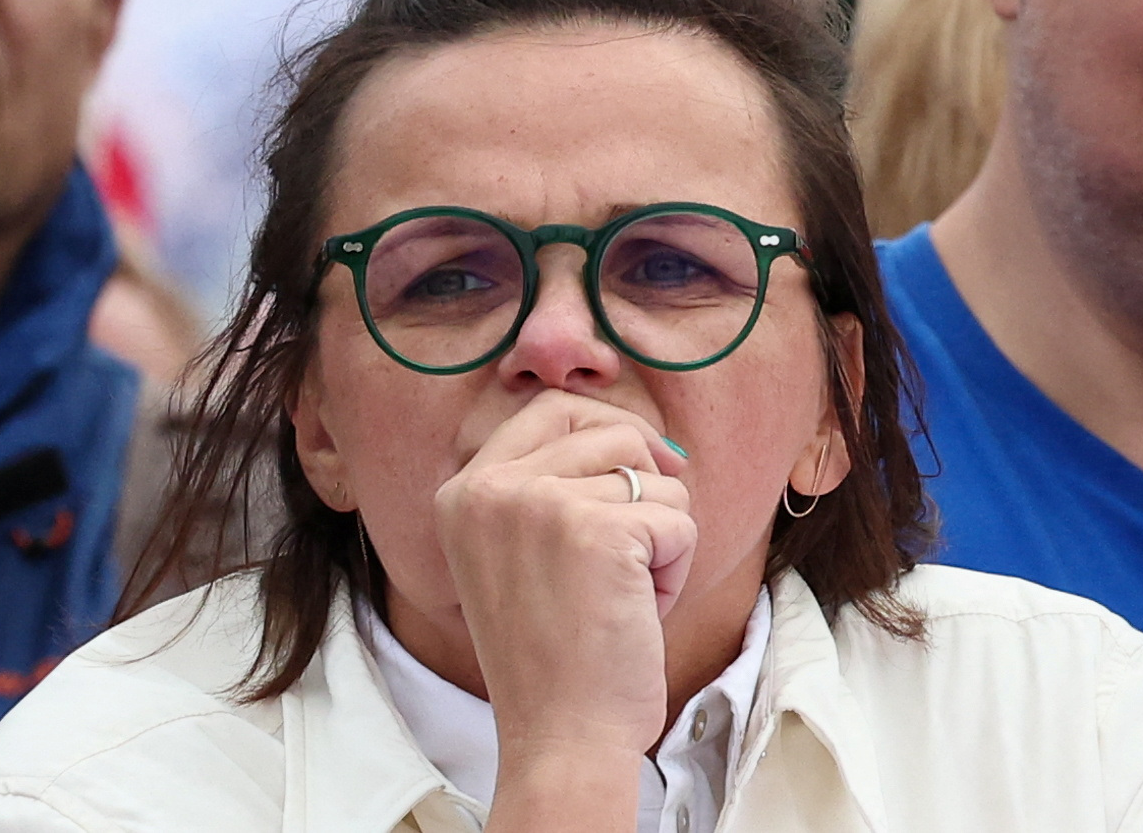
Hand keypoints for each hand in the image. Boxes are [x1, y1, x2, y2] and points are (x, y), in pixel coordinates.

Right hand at [432, 387, 692, 799]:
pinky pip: (679, 519)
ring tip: (624, 594)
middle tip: (633, 551)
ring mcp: (542, 505)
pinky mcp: (597, 532)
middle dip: (644, 484)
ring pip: (654, 476)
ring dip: (661, 536)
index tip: (641, 471)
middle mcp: (491, 488)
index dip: (608, 431)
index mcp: (464, 491)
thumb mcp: (521, 551)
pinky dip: (677, 568)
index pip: (551, 408)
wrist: (561, 736)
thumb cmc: (557, 652)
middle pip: (611, 430)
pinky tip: (639, 612)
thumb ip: (549, 484)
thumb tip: (641, 432)